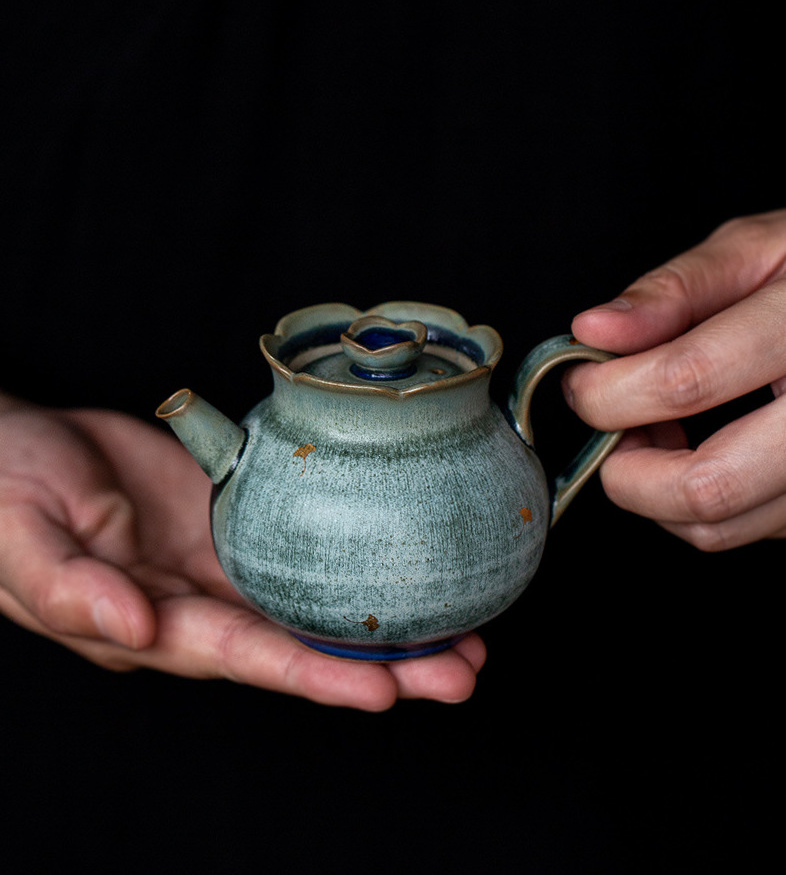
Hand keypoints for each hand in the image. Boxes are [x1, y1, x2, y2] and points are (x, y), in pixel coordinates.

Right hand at [0, 396, 483, 707]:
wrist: (11, 443)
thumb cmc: (3, 495)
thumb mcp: (23, 541)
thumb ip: (75, 589)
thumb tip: (136, 627)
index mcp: (147, 624)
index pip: (244, 656)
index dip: (313, 674)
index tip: (385, 689)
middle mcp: (193, 605)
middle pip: (297, 643)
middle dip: (378, 665)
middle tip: (460, 672)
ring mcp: (216, 562)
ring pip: (310, 602)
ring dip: (383, 623)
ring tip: (463, 637)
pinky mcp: (228, 518)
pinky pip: (298, 546)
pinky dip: (351, 563)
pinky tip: (403, 567)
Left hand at [564, 211, 785, 549]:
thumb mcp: (760, 246)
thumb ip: (675, 290)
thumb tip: (593, 331)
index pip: (686, 380)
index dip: (608, 388)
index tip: (581, 378)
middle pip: (707, 485)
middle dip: (626, 469)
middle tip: (609, 423)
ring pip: (722, 525)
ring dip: (657, 488)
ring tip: (654, 425)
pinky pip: (750, 527)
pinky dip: (700, 500)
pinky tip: (702, 443)